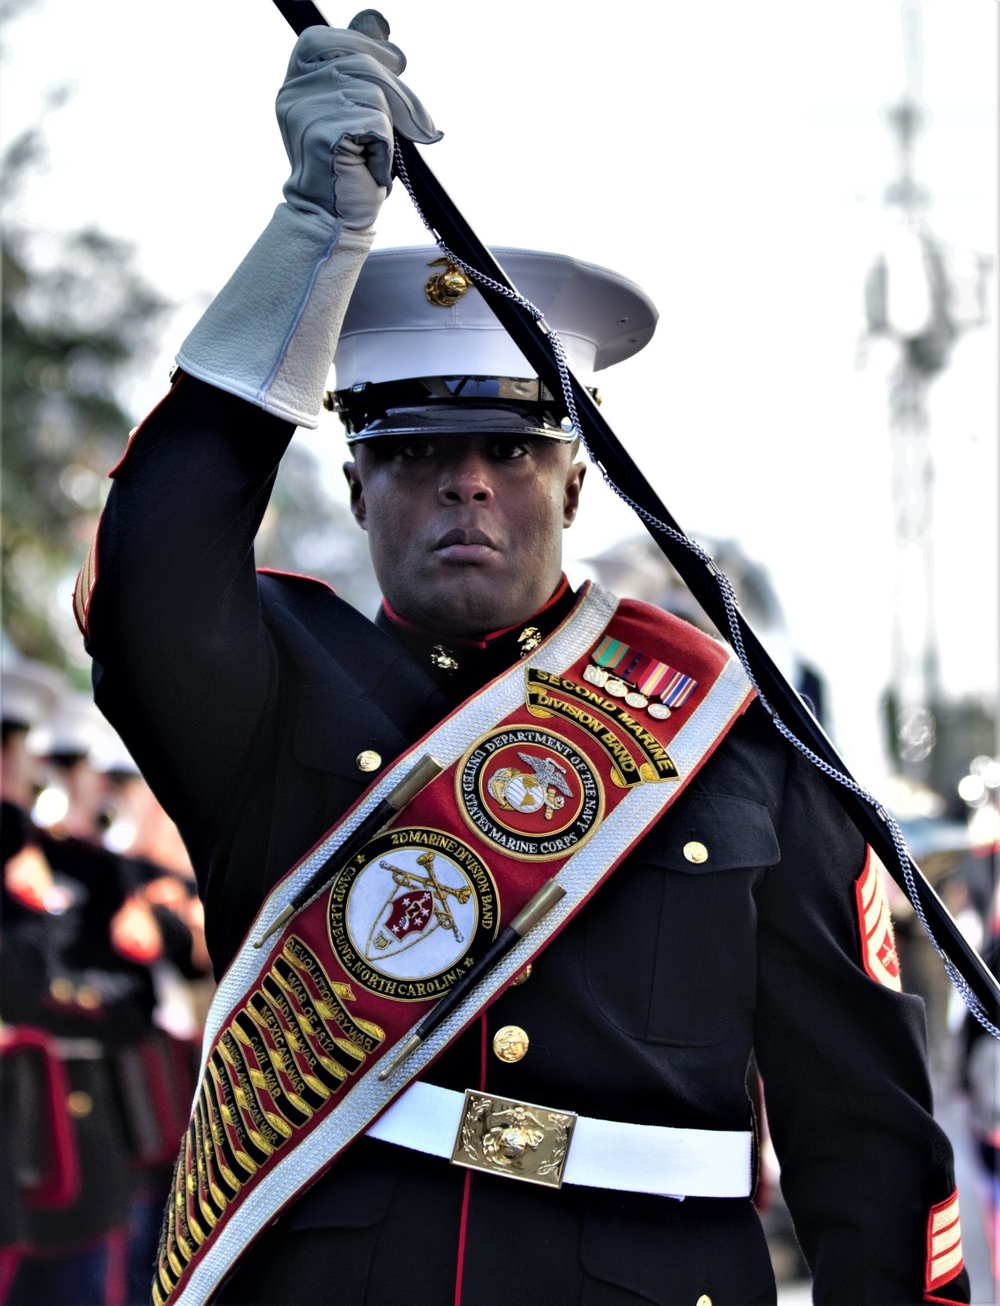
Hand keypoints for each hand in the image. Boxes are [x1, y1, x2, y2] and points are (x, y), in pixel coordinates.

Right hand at [278, 26, 440, 229]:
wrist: (334, 220)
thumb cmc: (349, 169)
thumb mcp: (355, 110)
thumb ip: (360, 67)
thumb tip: (379, 22)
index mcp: (295, 83)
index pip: (324, 39)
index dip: (363, 43)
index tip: (396, 63)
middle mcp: (293, 93)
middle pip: (361, 63)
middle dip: (398, 93)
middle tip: (419, 125)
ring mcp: (305, 112)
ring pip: (373, 93)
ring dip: (391, 128)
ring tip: (374, 156)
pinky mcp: (323, 133)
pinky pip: (376, 122)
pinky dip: (385, 149)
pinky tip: (369, 168)